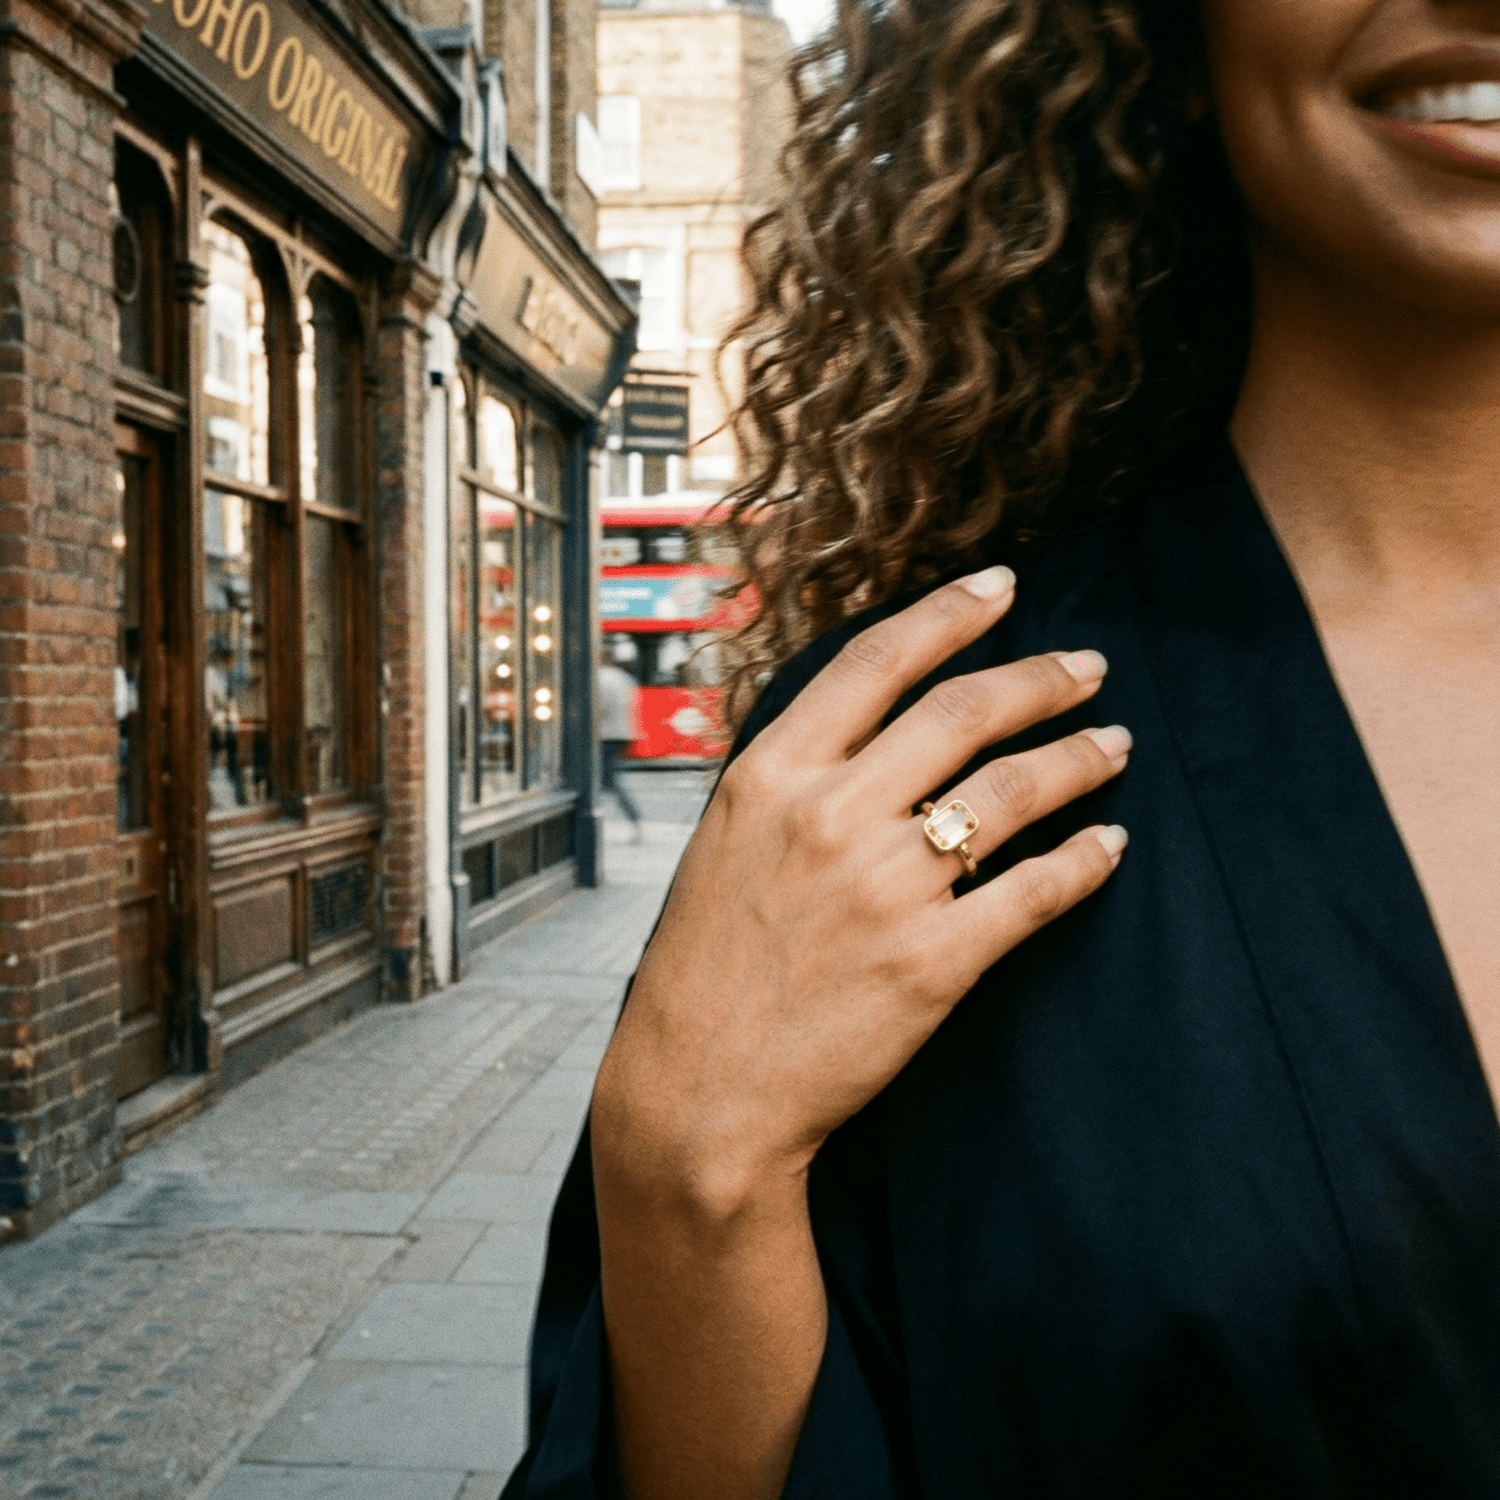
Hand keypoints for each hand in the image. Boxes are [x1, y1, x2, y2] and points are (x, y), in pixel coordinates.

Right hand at [594, 566, 1129, 1201]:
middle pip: (966, 711)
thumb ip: (794, 779)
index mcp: (771, 775)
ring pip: (1016, 788)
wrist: (700, 1091)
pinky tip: (1111, 843)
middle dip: (1043, 677)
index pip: (876, 660)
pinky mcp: (935, 960)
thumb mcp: (725, 844)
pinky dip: (1086, 859)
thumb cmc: (706, 970)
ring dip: (1081, 756)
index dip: (950, 612)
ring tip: (1115, 744)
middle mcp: (831, 814)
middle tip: (1088, 667)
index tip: (1002, 586)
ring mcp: (887, 886)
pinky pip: (1036, 890)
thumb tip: (870, 727)